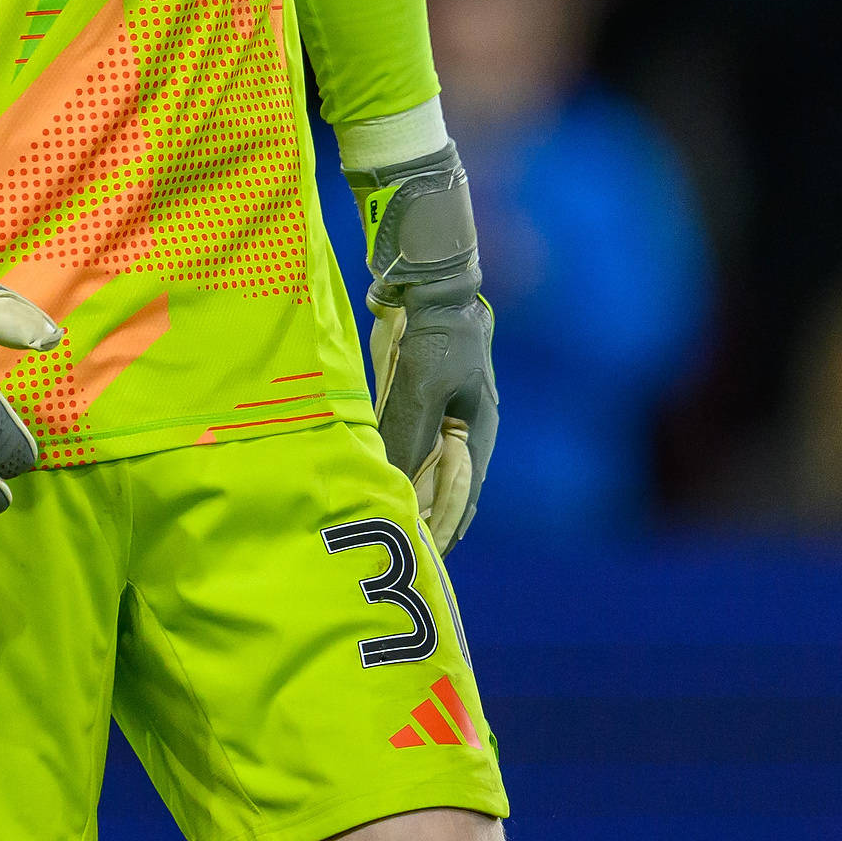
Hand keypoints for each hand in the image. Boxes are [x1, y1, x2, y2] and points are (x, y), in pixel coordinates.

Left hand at [350, 142, 497, 548]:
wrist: (426, 280)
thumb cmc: (436, 333)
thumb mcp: (423, 387)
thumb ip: (409, 435)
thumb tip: (394, 483)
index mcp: (476, 431)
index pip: (462, 496)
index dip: (444, 529)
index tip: (423, 559)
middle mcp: (459, 428)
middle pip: (439, 485)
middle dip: (420, 515)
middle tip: (390, 548)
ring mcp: (436, 411)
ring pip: (416, 463)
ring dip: (399, 489)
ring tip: (373, 521)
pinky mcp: (412, 395)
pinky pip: (397, 439)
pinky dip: (384, 460)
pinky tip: (364, 478)